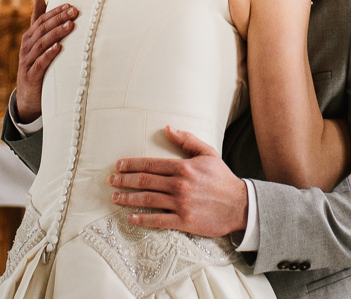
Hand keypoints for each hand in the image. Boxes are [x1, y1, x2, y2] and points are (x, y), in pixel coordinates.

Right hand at [15, 0, 77, 123]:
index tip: (71, 5)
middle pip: (42, 30)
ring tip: (70, 26)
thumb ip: (38, 23)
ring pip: (41, 44)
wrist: (27, 98)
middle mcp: (26, 48)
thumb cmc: (35, 67)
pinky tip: (58, 48)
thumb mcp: (36, 44)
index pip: (41, 21)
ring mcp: (27, 62)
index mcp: (29, 38)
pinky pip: (39, 63)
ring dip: (56, 34)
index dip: (55, 12)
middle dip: (58, 19)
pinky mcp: (30, 76)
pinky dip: (48, 55)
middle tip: (74, 11)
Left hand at [110, 128, 248, 236]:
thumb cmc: (222, 178)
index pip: (151, 165)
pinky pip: (158, 220)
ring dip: (128, 198)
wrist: (240, 205)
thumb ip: (187, 140)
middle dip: (124, 180)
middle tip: (110, 181)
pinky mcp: (184, 222)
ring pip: (148, 200)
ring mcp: (181, 204)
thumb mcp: (207, 153)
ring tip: (115, 197)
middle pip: (145, 182)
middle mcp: (179, 185)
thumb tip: (168, 128)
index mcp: (183, 167)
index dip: (131, 165)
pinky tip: (131, 217)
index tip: (118, 166)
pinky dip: (142, 219)